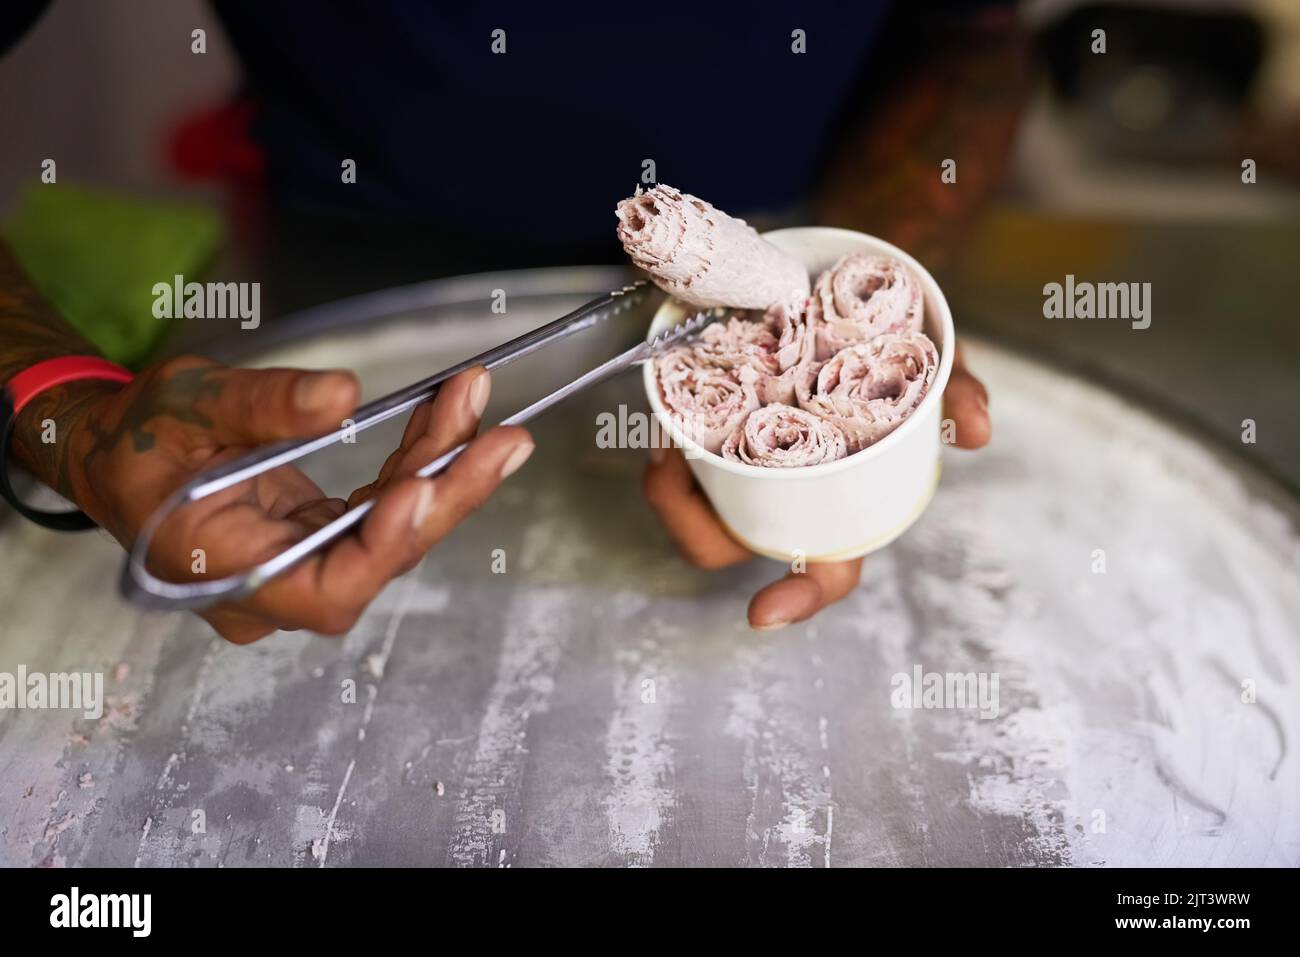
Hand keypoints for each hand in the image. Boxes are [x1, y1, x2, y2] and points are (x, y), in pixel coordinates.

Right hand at [61, 356, 531, 642]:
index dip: (381, 548)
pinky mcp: (321, 537)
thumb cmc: (136, 438)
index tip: (420, 487)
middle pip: (379, 560)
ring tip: (475, 403)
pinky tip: (448, 414)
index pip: (324, 590)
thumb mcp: (185, 405)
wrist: (113, 449)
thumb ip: (261, 405)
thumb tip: (343, 395)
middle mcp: (274, 589)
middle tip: (503, 439)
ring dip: (442, 467)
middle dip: (443, 495)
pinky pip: (383, 508)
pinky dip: (417, 460)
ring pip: (392, 532)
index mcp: (224, 574)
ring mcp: (302, 566)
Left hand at [642, 343, 989, 629]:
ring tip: (666, 436)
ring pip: (692, 506)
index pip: (827, 568)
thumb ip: (954, 389)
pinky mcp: (703, 435)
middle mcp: (785, 492)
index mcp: (839, 498)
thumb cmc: (878, 337)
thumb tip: (977, 431)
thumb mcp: (920, 355)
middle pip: (731, 541)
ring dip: (672, 484)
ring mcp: (740, 467)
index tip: (761, 615)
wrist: (827, 275)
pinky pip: (672, 461)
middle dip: (695, 519)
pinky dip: (663, 443)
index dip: (800, 597)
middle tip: (674, 468)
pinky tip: (663, 418)